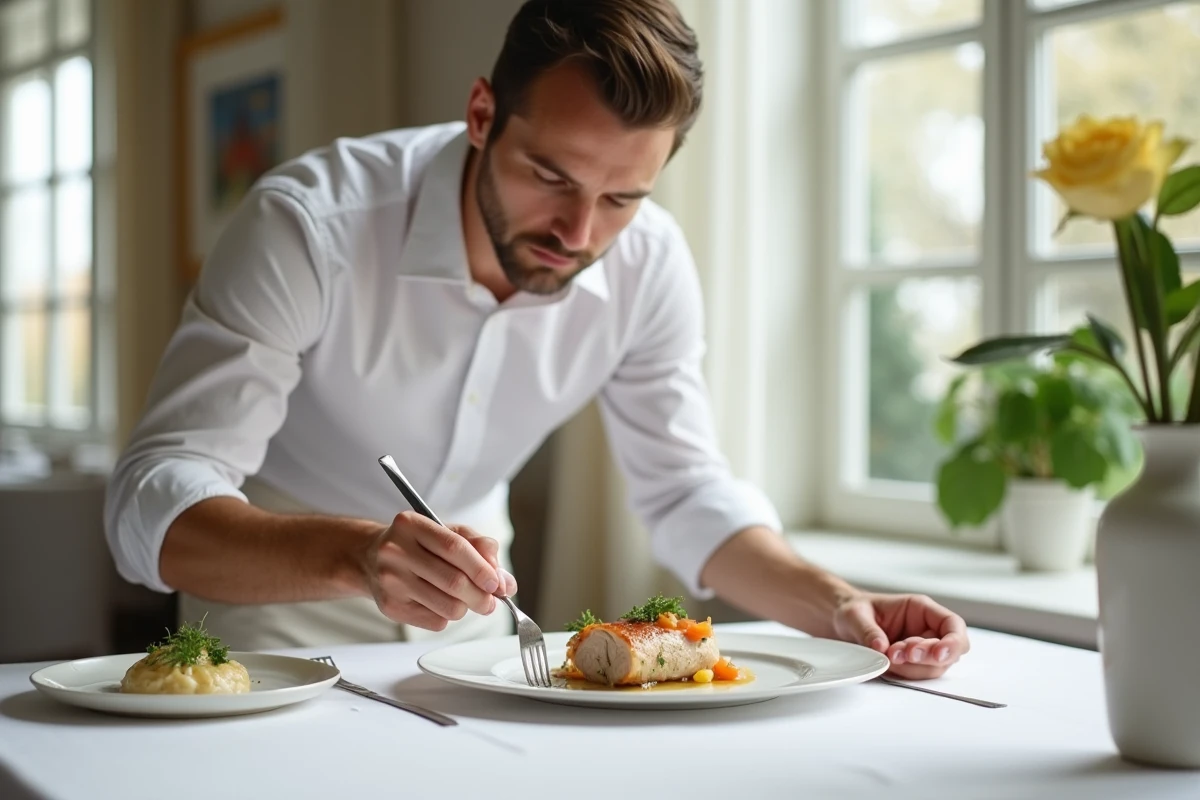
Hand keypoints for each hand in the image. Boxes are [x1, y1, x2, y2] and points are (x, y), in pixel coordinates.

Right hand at [359, 511, 518, 630]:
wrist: (370, 558)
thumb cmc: (417, 544)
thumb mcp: (448, 532)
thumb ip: (480, 548)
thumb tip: (505, 581)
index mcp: (411, 525)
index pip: (454, 547)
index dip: (481, 568)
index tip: (497, 583)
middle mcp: (396, 552)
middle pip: (453, 582)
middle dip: (481, 596)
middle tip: (491, 601)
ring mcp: (390, 581)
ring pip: (447, 607)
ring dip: (465, 608)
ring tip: (464, 600)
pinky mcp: (390, 607)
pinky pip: (435, 622)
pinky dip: (446, 616)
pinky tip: (438, 602)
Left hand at [832, 591, 968, 678]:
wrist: (841, 624)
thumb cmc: (853, 611)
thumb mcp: (855, 614)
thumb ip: (868, 630)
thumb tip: (882, 648)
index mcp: (920, 609)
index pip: (952, 624)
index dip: (953, 641)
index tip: (938, 654)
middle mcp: (925, 629)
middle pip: (947, 651)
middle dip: (927, 658)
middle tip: (902, 654)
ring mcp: (920, 649)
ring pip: (933, 668)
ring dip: (913, 668)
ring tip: (889, 656)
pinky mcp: (910, 665)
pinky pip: (916, 675)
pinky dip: (904, 674)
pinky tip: (888, 664)